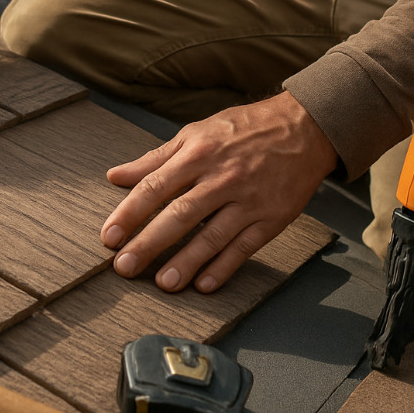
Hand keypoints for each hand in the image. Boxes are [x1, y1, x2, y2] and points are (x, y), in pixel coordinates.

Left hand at [101, 92, 337, 292]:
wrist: (304, 128)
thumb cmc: (244, 129)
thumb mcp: (195, 133)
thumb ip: (155, 158)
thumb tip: (115, 176)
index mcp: (197, 154)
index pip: (155, 187)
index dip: (129, 214)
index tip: (109, 237)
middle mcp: (221, 178)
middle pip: (180, 215)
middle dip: (150, 243)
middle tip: (125, 267)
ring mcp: (248, 200)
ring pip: (213, 236)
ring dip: (187, 262)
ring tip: (164, 284)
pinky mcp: (271, 218)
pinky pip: (244, 247)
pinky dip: (224, 267)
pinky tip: (204, 284)